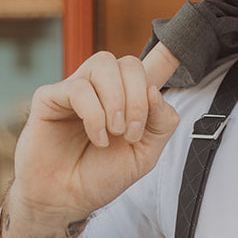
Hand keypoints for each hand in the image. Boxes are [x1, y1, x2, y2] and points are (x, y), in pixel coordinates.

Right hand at [2, 44, 180, 237]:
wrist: (69, 198)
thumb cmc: (104, 175)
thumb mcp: (145, 154)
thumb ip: (160, 124)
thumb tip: (156, 91)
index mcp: (132, 101)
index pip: (153, 67)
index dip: (170, 51)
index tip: (184, 39)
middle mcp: (107, 89)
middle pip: (131, 63)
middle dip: (139, 99)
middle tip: (132, 133)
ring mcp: (79, 89)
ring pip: (105, 65)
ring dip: (119, 102)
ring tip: (116, 133)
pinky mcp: (53, 96)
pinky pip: (80, 88)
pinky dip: (95, 115)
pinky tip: (98, 137)